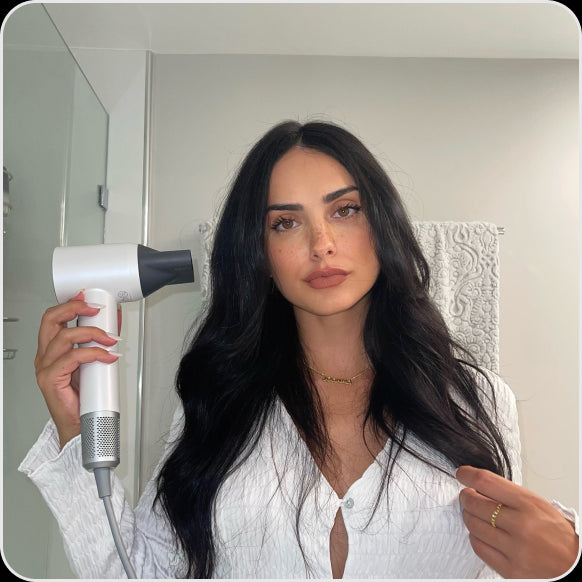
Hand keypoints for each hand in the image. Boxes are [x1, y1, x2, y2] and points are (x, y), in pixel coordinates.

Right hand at [34, 291, 120, 448]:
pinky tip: (107, 356)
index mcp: (51, 349)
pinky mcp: (50, 380)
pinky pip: (72, 358)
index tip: (88, 297)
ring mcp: (45, 367)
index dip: (70, 304)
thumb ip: (100, 341)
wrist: (80, 425)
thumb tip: (114, 322)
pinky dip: (94, 354)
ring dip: (93, 334)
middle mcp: (45, 356)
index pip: (54, 318)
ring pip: (64, 337)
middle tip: (96, 309)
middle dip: (74, 308)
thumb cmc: (84, 395)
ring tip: (110, 340)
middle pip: (51, 320)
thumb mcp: (94, 360)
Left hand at [457, 465, 578, 577]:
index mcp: (528, 504)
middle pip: (474, 503)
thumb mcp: (538, 505)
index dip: (467, 475)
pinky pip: (478, 547)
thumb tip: (479, 486)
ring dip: (469, 516)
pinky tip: (481, 533)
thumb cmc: (558, 534)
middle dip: (466, 497)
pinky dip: (475, 537)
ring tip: (474, 514)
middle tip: (467, 495)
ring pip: (473, 525)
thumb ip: (509, 495)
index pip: (485, 481)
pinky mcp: (510, 569)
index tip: (462, 474)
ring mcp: (514, 549)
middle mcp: (520, 525)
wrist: (574, 567)